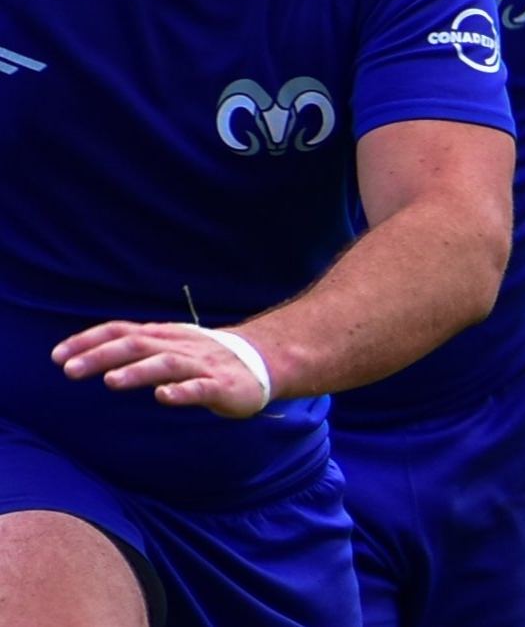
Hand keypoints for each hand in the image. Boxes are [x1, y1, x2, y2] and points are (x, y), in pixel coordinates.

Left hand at [51, 321, 270, 416]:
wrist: (264, 361)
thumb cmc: (205, 358)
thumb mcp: (168, 347)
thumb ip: (133, 350)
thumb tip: (83, 356)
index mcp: (163, 336)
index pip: (121, 331)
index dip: (89, 341)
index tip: (56, 356)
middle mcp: (179, 346)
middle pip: (138, 345)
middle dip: (102, 356)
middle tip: (69, 370)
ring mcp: (202, 365)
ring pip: (167, 363)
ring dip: (139, 371)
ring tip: (112, 381)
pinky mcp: (223, 385)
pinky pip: (201, 387)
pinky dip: (182, 391)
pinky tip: (164, 396)